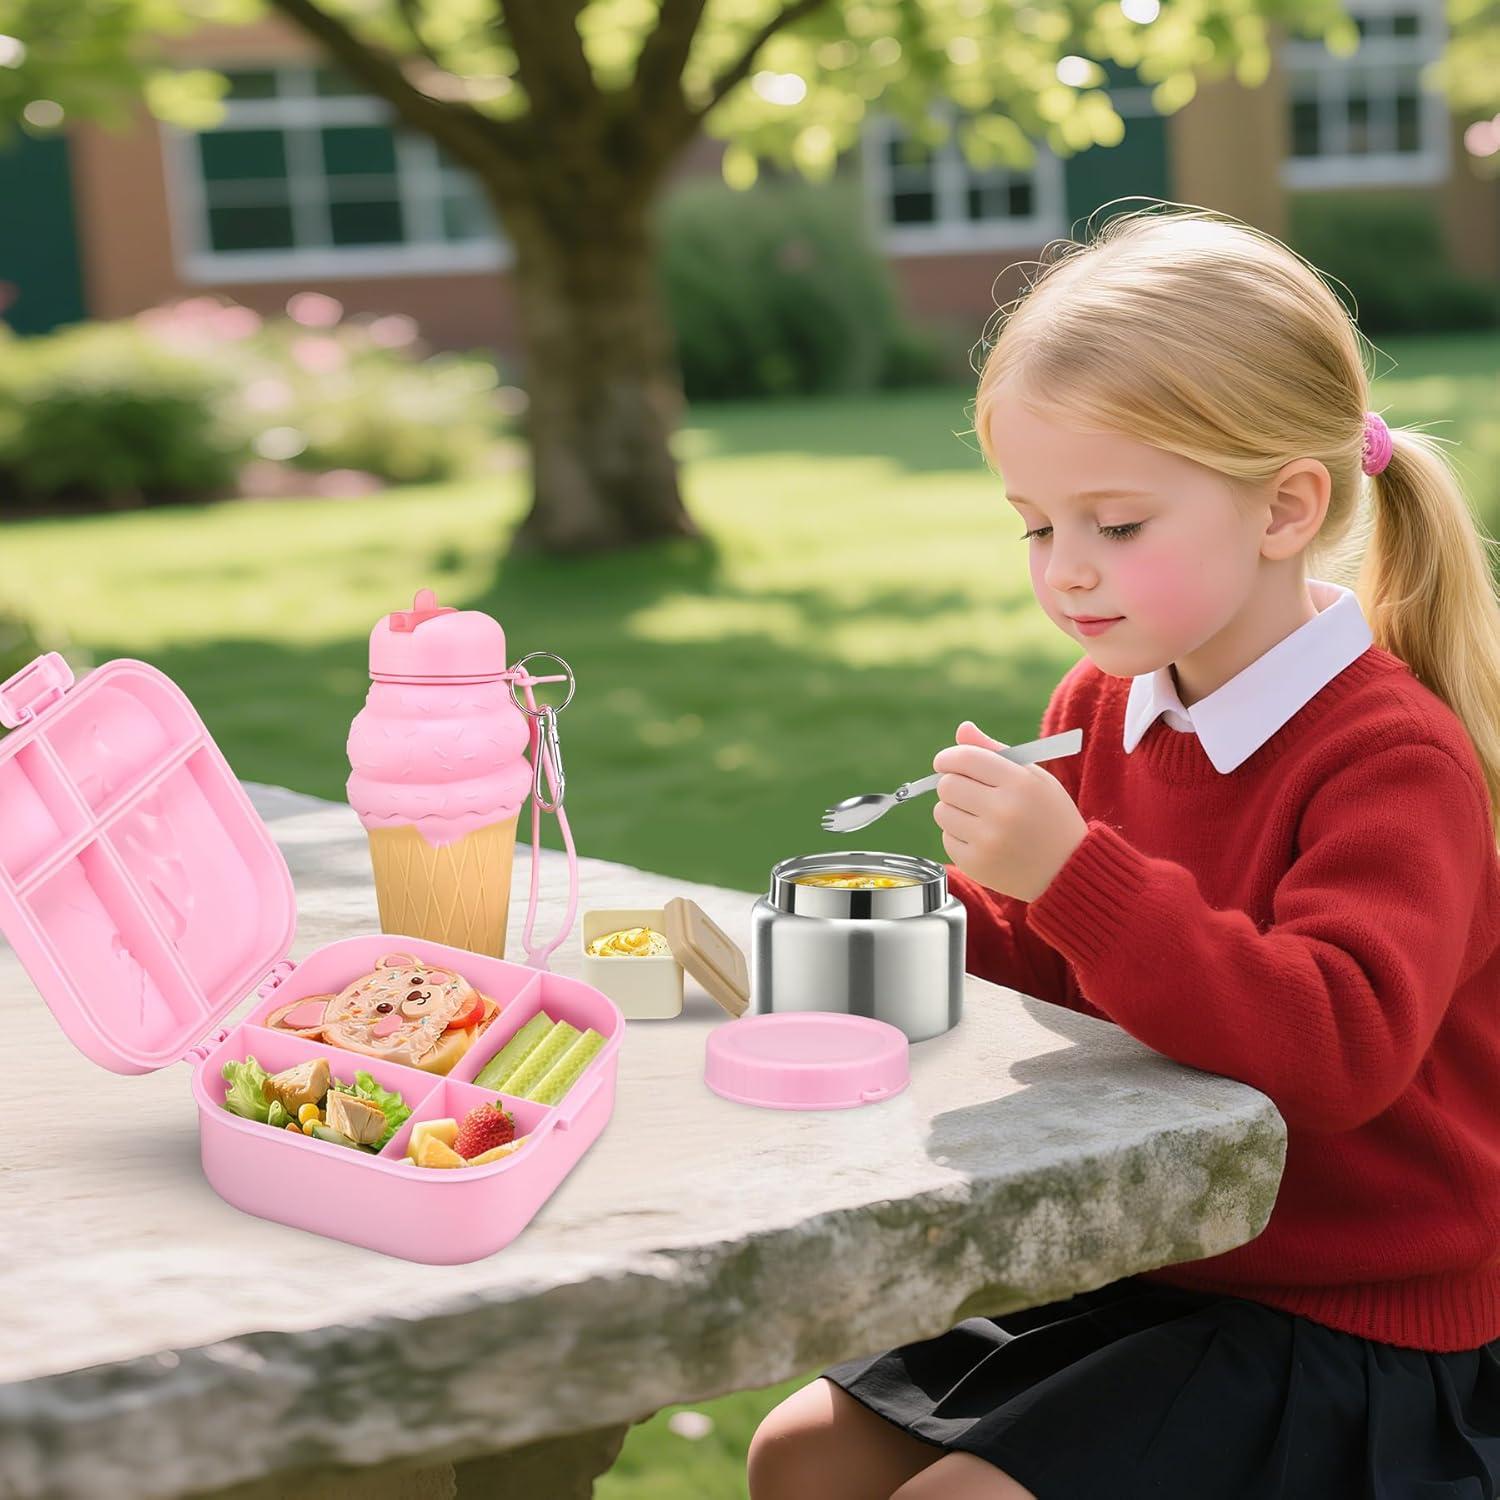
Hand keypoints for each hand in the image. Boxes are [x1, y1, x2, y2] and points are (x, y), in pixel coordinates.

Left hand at [932, 721, 1088, 900]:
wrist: (1067, 869)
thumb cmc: (1049, 816)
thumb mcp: (1035, 777)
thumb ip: (996, 750)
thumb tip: (962, 729)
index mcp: (1020, 783)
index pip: (964, 759)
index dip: (948, 758)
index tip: (946, 763)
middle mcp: (1003, 812)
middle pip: (947, 785)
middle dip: (952, 783)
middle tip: (966, 791)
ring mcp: (989, 841)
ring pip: (942, 811)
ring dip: (953, 810)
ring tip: (978, 816)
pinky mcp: (977, 864)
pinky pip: (947, 838)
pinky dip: (958, 835)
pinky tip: (982, 838)